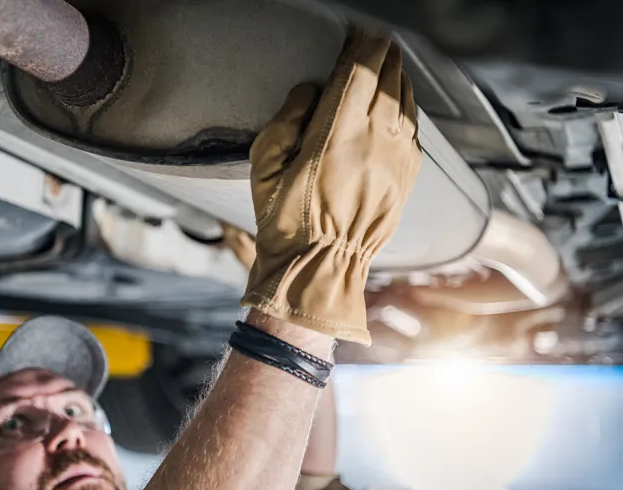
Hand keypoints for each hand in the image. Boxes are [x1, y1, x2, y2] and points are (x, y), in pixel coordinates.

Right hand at [243, 30, 421, 343]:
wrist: (321, 267)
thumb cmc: (285, 221)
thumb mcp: (263, 169)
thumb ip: (286, 121)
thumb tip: (311, 90)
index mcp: (335, 136)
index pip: (357, 74)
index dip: (361, 47)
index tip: (359, 32)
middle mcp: (374, 142)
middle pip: (388, 81)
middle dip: (383, 55)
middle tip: (376, 40)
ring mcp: (396, 161)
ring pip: (406, 102)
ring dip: (399, 77)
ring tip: (390, 62)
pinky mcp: (407, 179)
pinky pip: (415, 131)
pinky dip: (409, 108)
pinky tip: (400, 102)